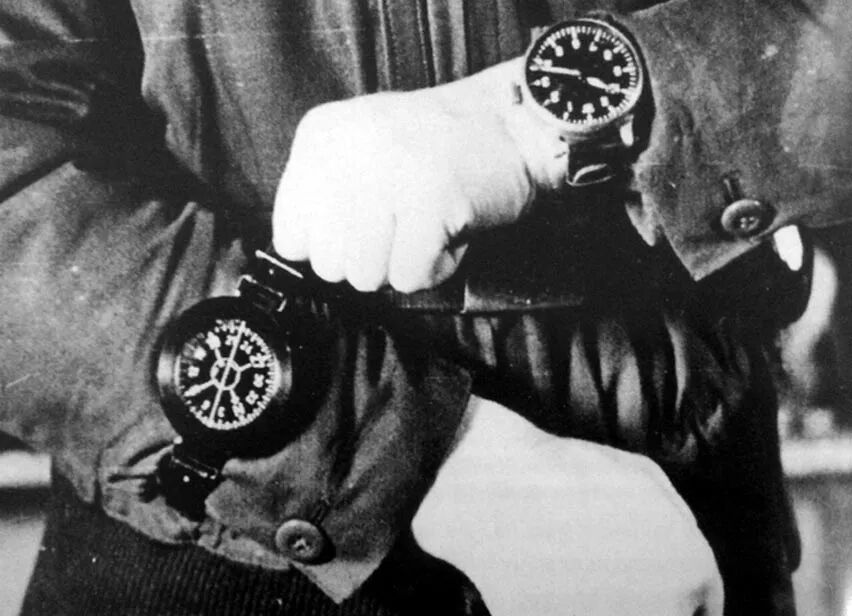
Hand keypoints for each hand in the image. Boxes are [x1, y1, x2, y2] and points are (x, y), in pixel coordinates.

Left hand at [273, 59, 566, 292]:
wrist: (512, 123)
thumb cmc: (438, 151)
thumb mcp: (360, 153)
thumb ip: (325, 198)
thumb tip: (308, 257)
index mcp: (321, 138)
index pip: (290, 237)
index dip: (333, 247)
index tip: (365, 228)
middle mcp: (345, 151)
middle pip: (328, 264)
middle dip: (371, 259)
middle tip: (404, 224)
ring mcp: (387, 174)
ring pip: (365, 276)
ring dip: (404, 263)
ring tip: (428, 224)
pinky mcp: (429, 201)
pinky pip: (409, 278)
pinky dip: (436, 267)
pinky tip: (449, 232)